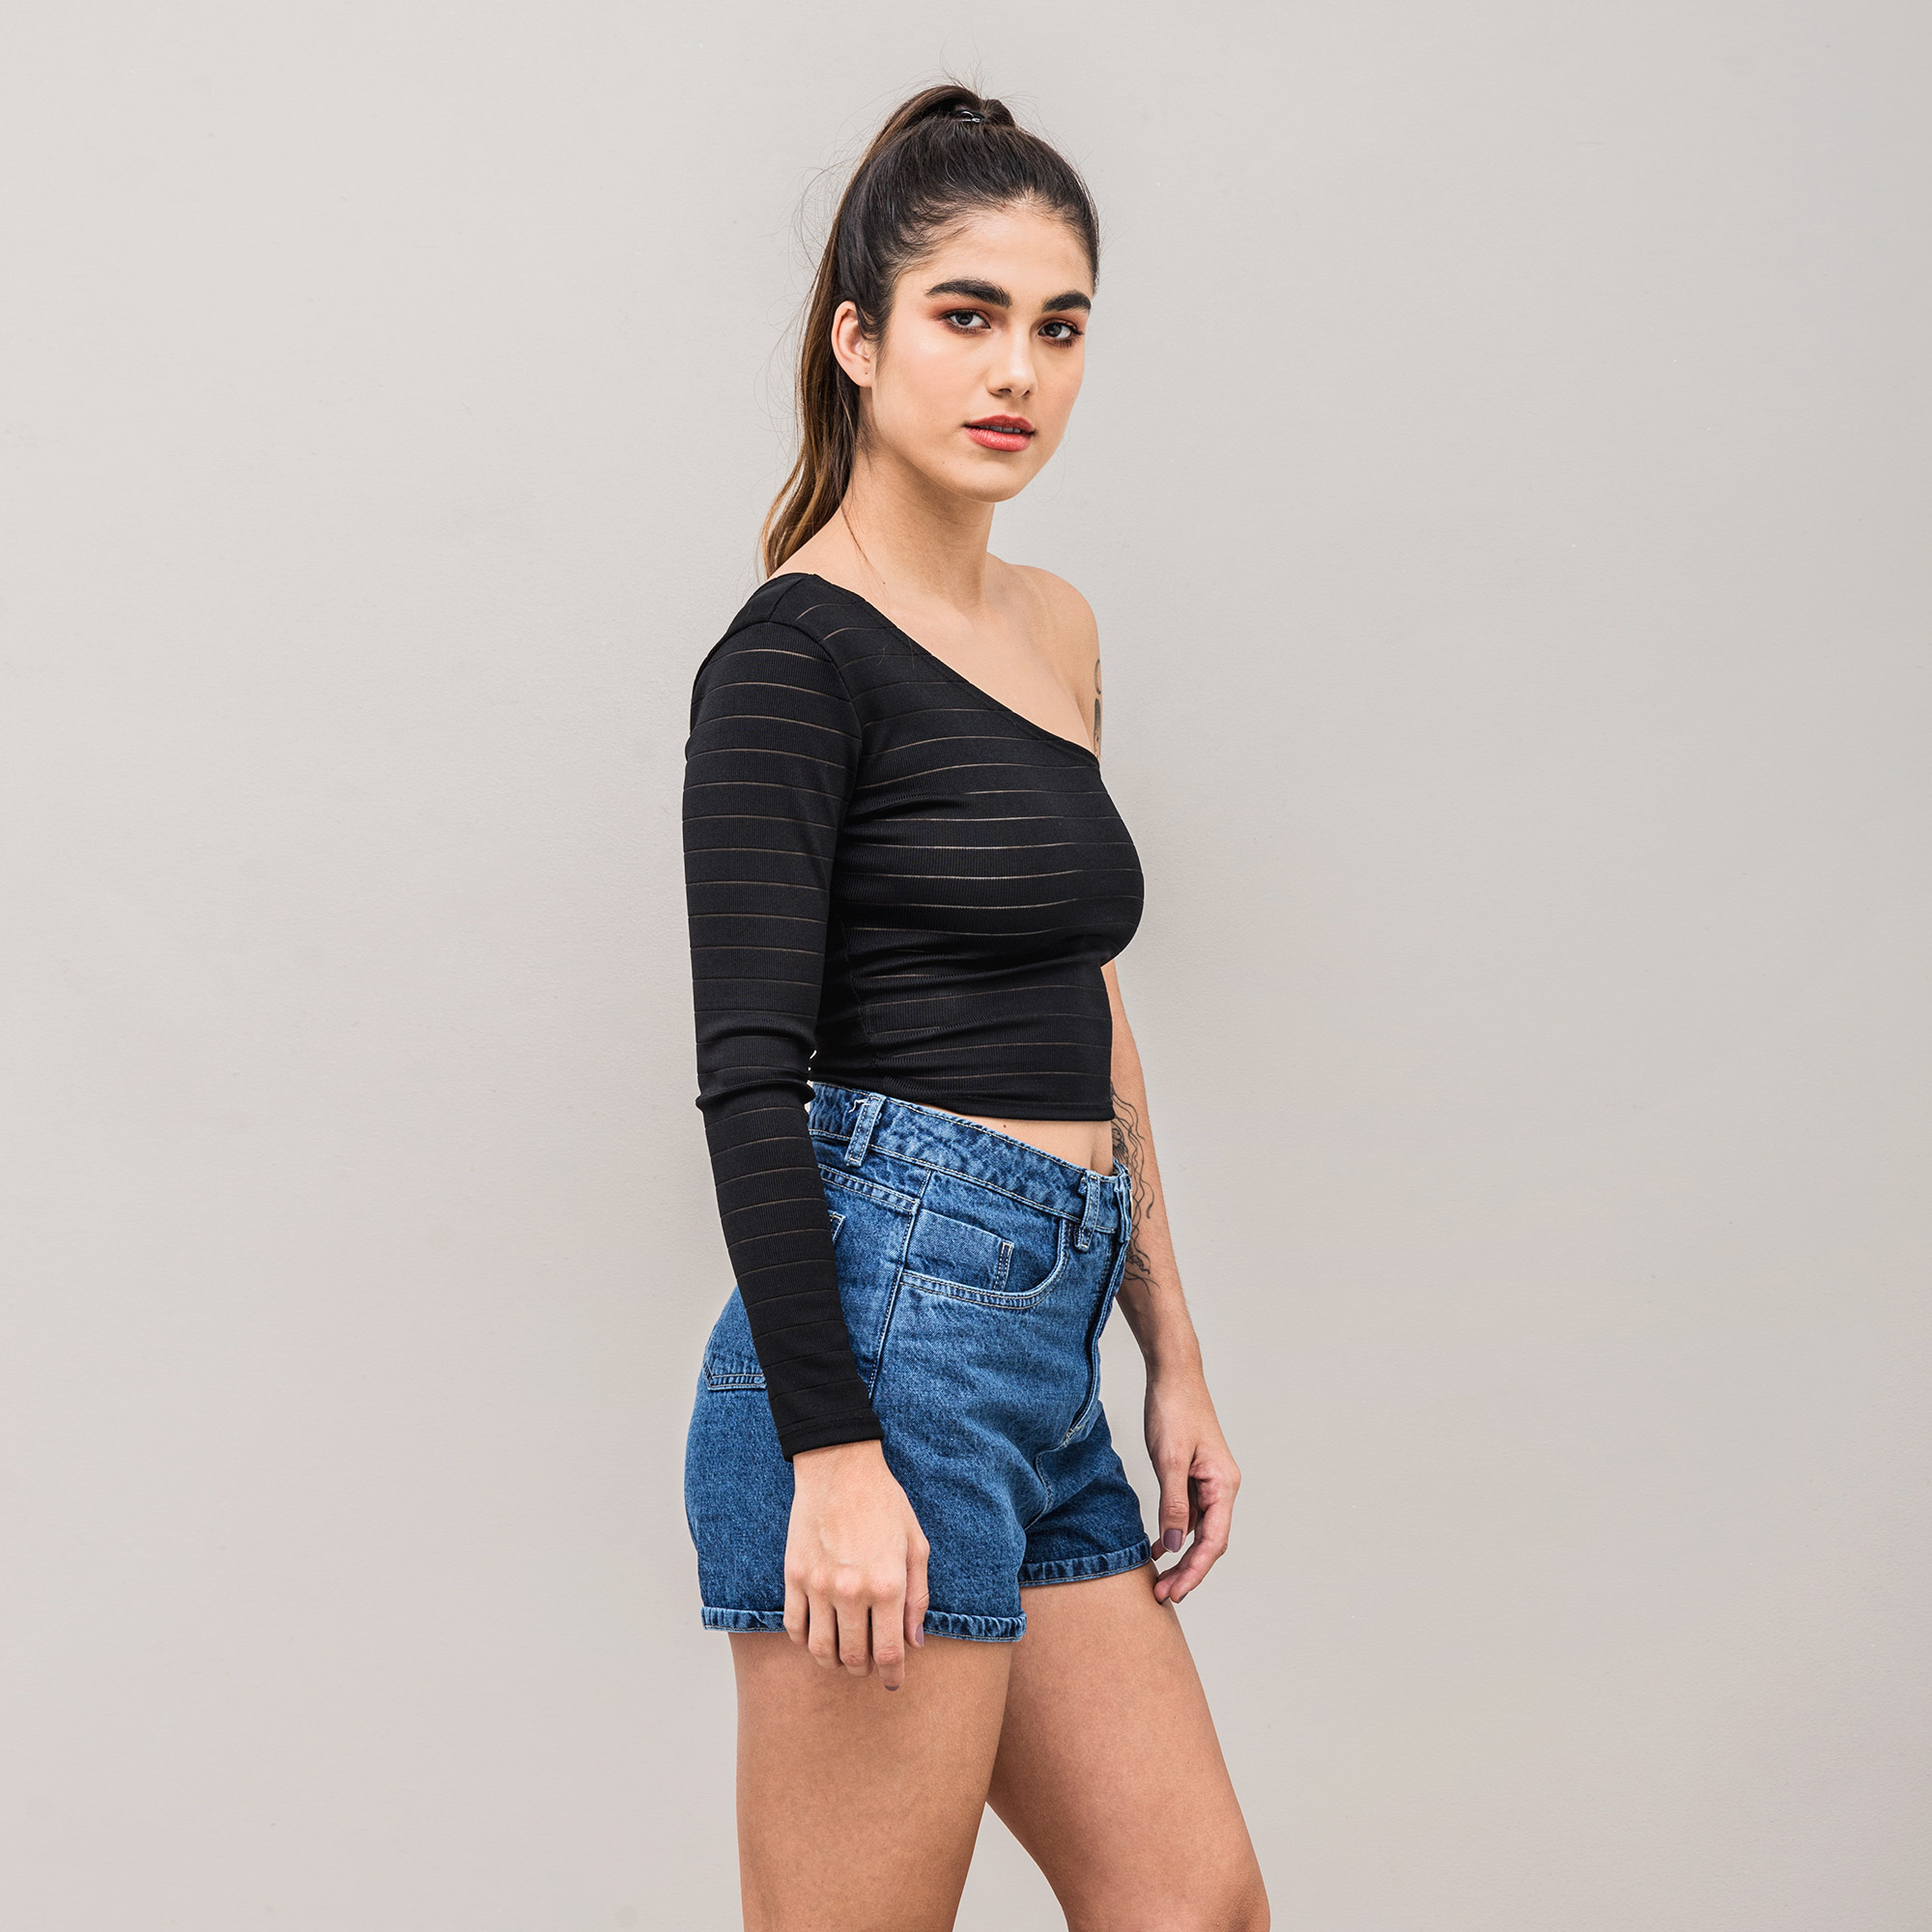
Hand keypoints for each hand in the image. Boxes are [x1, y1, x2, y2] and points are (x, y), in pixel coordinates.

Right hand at [784, 1439, 930, 1689]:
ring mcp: (818, 1585)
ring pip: (820, 1649)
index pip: (888, 1652)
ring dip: (832, 1661)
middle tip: (867, 1664)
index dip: (892, 1675)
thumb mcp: (916, 1545)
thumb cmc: (885, 1503)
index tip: (892, 1682)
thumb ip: (918, 1597)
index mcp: (887, 1584)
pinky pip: (794, 1626)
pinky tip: (816, 1634)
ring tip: (841, 1656)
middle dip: (863, 1669)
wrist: (840, 1466)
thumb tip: (915, 1642)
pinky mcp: (794, 1575)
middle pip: (853, 1657)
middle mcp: (851, 1591)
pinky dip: (804, 1640)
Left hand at [1144, 1369, 1239, 1604]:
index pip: (1214, 1540)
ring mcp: (1208, 1481)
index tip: (1175, 1592)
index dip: (1195, 1570)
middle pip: (1209, 1541)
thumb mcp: (1169, 1458)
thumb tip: (1175, 1544)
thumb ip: (1173, 1503)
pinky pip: (1188, 1513)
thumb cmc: (1174, 1408)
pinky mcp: (1193, 1475)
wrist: (1172, 1374)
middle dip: (1189, 1571)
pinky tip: (1158, 1546)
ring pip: (1198, 1530)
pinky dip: (1175, 1532)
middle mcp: (1222, 1486)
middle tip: (1163, 1595)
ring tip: (1160, 1580)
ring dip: (1181, 1555)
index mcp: (1223, 1484)